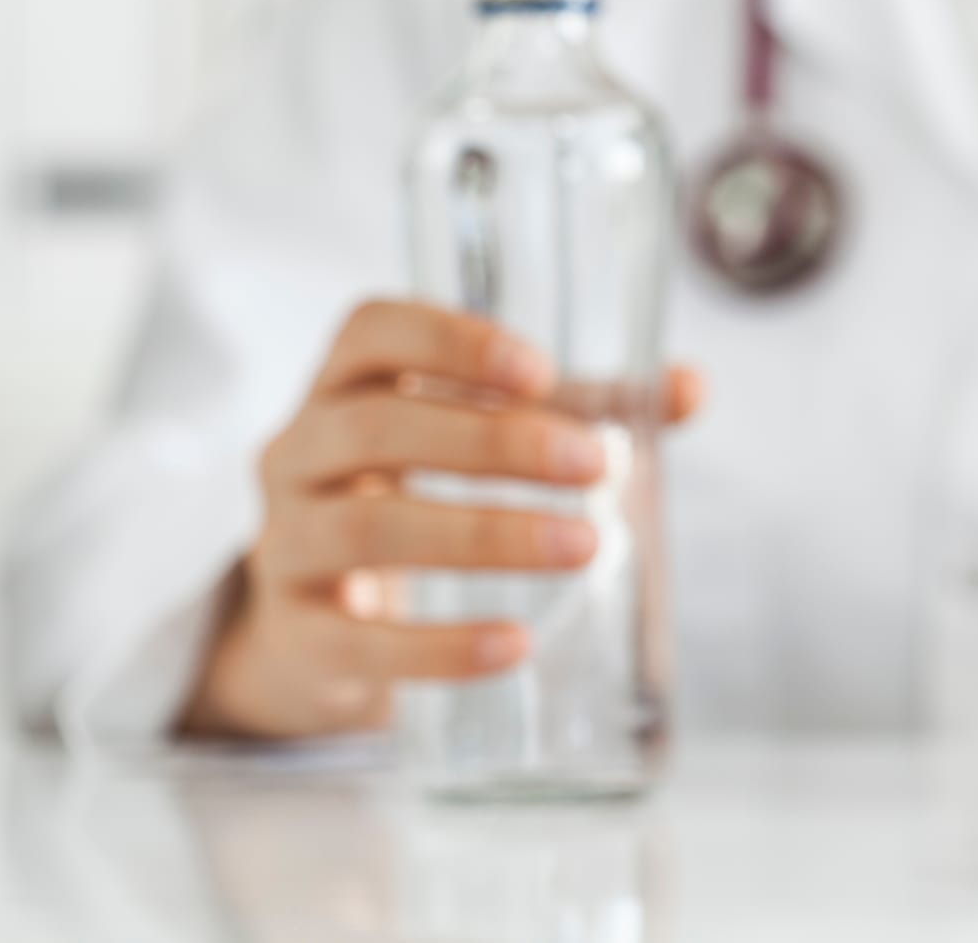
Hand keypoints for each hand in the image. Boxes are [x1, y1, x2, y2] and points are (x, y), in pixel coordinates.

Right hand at [181, 300, 700, 738]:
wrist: (316, 631)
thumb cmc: (414, 500)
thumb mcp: (484, 446)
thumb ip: (580, 411)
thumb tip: (690, 387)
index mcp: (344, 388)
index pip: (369, 331)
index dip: (449, 340)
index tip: (540, 373)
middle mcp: (298, 454)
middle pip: (378, 427)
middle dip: (494, 443)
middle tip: (595, 467)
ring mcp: (286, 546)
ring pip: (369, 528)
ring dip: (483, 534)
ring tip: (582, 547)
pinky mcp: (298, 638)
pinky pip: (359, 642)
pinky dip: (439, 646)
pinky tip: (513, 646)